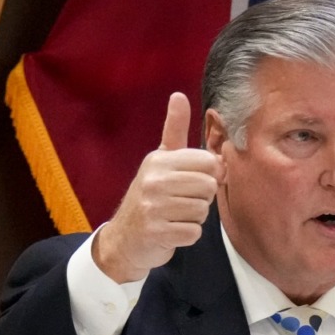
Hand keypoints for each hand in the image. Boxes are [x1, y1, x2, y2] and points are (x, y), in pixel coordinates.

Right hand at [93, 92, 224, 282]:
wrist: (125, 239)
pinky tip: (171, 231)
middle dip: (202, 198)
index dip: (209, 175)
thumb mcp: (160, 160)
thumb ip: (174, 129)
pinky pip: (194, 233)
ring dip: (194, 218)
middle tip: (181, 202)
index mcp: (159, 160)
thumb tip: (179, 95)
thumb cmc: (151, 196)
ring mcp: (153, 207)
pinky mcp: (156, 232)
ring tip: (174, 216)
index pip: (208, 162)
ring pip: (202, 211)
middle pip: (209, 187)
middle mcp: (154, 180)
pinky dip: (188, 236)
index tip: (194, 181)